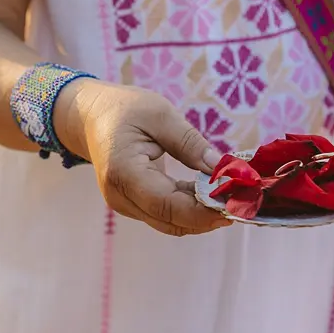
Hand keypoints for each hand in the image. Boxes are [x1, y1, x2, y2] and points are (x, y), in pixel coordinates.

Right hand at [55, 80, 231, 236]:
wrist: (90, 117)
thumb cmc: (123, 109)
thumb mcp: (161, 115)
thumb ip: (191, 144)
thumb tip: (223, 169)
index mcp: (123, 172)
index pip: (167, 204)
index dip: (203, 210)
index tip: (235, 203)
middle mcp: (121, 197)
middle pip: (170, 220)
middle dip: (208, 217)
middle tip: (243, 202)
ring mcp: (125, 204)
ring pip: (170, 222)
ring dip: (201, 215)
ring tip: (232, 198)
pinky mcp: (133, 204)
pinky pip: (165, 214)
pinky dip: (190, 208)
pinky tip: (212, 195)